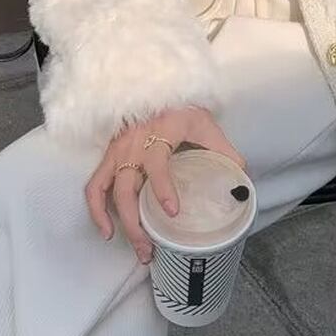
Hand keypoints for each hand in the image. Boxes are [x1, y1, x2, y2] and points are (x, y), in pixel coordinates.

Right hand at [84, 105, 245, 263]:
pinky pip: (95, 186)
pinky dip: (97, 209)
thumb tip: (240, 177)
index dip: (163, 188)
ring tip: (137, 248)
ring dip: (119, 223)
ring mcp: (117, 151)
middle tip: (151, 250)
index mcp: (157, 135)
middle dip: (137, 224)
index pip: (156, 164)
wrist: (157, 85)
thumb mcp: (205, 124)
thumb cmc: (181, 107)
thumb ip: (222, 150)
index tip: (173, 212)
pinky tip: (107, 230)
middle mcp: (132, 145)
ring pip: (107, 192)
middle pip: (126, 189)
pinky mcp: (109, 156)